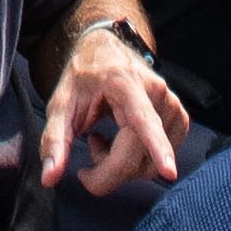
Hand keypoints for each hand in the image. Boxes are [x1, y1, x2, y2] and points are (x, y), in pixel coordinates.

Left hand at [41, 20, 187, 196]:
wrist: (107, 52)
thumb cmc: (83, 77)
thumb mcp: (60, 104)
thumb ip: (54, 140)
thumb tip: (50, 178)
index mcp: (125, 83)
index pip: (143, 121)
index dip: (157, 147)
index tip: (170, 171)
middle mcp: (156, 92)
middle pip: (138, 154)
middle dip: (107, 169)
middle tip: (89, 147)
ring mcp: (172, 106)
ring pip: (149, 164)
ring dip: (121, 166)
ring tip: (105, 139)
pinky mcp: (180, 119)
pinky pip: (157, 159)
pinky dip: (137, 161)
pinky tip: (122, 141)